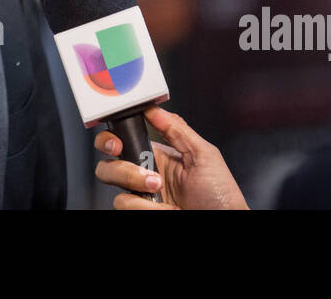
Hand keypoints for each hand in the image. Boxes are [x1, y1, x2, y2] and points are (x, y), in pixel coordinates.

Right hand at [93, 106, 248, 209]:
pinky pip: (124, 204)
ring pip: (111, 182)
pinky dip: (143, 206)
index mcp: (158, 155)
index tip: (117, 140)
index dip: (112, 137)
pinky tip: (163, 207)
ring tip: (160, 189)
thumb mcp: (204, 155)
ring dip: (135, 182)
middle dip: (116, 159)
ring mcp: (140, 196)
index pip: (124, 140)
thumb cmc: (220, 197)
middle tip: (132, 160)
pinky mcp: (138, 211)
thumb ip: (177, 129)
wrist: (222, 222)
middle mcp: (144, 175)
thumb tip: (154, 107)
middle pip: (108, 160)